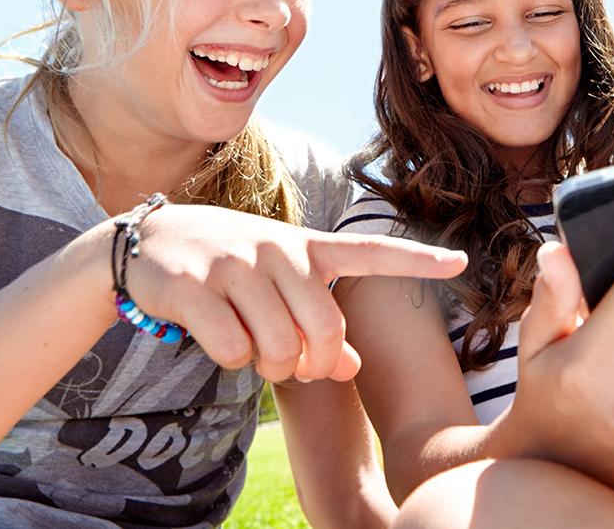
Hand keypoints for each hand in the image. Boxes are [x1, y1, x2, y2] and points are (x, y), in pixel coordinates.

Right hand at [122, 204, 465, 382]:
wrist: (152, 244)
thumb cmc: (232, 270)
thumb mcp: (280, 286)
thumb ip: (318, 323)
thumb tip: (350, 369)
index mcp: (308, 248)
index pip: (372, 252)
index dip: (418, 261)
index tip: (462, 262)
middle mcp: (280, 250)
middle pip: (323, 331)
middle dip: (309, 364)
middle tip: (289, 362)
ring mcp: (237, 264)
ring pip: (278, 347)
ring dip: (269, 367)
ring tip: (252, 346)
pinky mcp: (197, 285)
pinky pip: (234, 350)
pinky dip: (231, 359)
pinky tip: (217, 334)